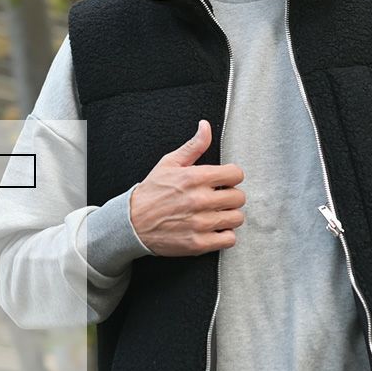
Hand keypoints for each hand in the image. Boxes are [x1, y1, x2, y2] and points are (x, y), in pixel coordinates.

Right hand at [130, 120, 245, 256]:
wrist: (132, 223)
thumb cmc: (152, 192)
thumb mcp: (169, 163)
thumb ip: (193, 146)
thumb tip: (206, 127)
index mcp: (195, 178)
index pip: (236, 174)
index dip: (231, 177)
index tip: (224, 181)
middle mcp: (199, 200)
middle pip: (239, 197)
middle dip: (231, 196)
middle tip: (220, 199)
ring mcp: (199, 223)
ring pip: (237, 218)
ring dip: (229, 216)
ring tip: (217, 214)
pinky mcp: (198, 243)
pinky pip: (229, 239)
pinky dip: (224, 235)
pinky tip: (214, 229)